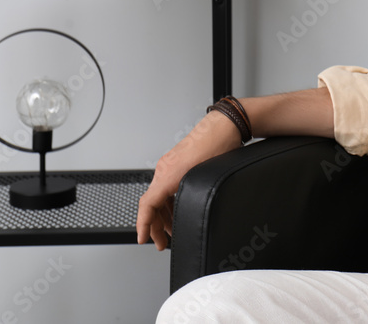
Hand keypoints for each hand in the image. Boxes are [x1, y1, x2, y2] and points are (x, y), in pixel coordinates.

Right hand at [137, 111, 241, 249]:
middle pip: (152, 203)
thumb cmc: (218, 145)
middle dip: (155, 226)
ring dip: (163, 215)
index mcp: (168, 173)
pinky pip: (166, 186)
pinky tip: (177, 210)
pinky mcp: (177, 162)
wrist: (224, 124)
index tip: (142, 239)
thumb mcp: (206, 177)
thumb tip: (189, 214)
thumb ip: (192, 196)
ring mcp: (170, 164)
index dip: (143, 224)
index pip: (148, 204)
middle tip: (161, 243)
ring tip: (171, 231)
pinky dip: (169, 202)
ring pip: (159, 196)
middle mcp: (165, 168)